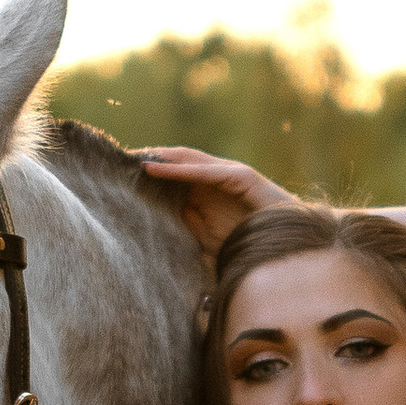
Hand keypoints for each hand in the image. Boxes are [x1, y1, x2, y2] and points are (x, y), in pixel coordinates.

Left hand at [138, 146, 297, 256]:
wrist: (286, 247)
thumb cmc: (250, 243)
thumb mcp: (209, 236)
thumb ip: (191, 222)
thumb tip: (168, 210)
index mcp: (210, 189)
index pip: (175, 173)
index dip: (151, 170)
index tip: (122, 173)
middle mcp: (218, 177)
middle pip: (178, 161)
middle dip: (150, 158)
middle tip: (119, 159)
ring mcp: (230, 174)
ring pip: (188, 160)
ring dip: (160, 158)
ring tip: (132, 158)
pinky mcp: (241, 176)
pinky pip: (205, 171)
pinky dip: (179, 170)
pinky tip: (156, 169)